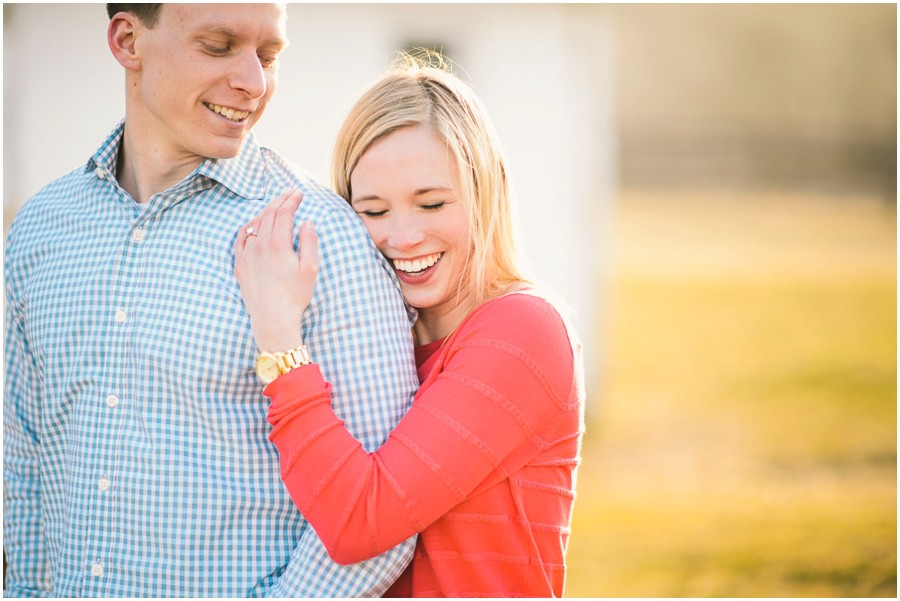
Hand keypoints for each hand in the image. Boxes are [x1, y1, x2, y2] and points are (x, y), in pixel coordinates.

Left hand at [234, 189, 318, 352]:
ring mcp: (247, 254)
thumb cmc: (295, 296)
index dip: (292, 200)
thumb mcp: (310, 268)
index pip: (284, 213)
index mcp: (278, 244)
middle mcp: (259, 245)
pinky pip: (241, 238)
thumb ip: (309, 242)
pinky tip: (254, 223)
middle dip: (280, 200)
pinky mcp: (239, 264)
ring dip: (265, 211)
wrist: (272, 319)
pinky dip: (249, 226)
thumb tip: (307, 222)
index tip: (299, 193)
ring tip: (275, 205)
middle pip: (268, 214)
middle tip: (290, 193)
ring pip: (254, 223)